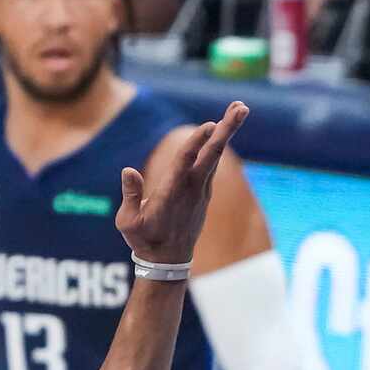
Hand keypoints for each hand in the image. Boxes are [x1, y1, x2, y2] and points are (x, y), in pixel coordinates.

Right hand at [117, 103, 248, 267]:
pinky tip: (224, 130)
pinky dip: (219, 145)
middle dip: (226, 130)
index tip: (210, 124)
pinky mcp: (204, 192)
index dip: (196, 143)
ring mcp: (201, 190)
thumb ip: (130, 196)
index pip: (185, 163)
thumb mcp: (128, 223)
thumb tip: (128, 170)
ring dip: (227, 131)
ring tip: (239, 108)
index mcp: (171, 193)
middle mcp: (191, 188)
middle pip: (212, 154)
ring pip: (216, 155)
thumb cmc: (144, 240)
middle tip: (242, 107)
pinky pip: (212, 163)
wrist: (168, 261)